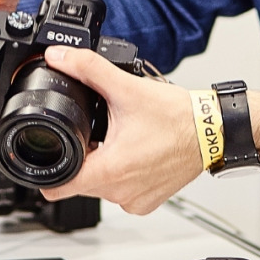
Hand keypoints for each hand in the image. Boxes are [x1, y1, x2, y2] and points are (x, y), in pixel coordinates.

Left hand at [36, 45, 204, 214]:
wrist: (212, 132)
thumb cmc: (177, 117)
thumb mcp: (125, 88)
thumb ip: (87, 68)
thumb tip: (59, 57)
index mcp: (110, 171)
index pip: (59, 187)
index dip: (46, 172)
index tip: (47, 155)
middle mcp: (121, 192)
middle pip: (79, 182)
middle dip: (81, 157)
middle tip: (98, 133)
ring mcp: (135, 200)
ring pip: (100, 187)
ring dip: (101, 165)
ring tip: (118, 140)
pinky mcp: (147, 202)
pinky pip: (121, 192)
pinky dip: (121, 175)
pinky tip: (132, 153)